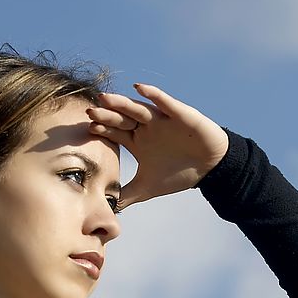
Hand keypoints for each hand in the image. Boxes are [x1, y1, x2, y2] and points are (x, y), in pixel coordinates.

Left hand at [86, 84, 228, 210]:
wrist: (211, 168)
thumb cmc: (180, 173)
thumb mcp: (147, 188)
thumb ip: (126, 196)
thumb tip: (106, 209)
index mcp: (137, 140)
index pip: (114, 132)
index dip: (102, 130)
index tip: (87, 129)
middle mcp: (146, 127)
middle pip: (121, 118)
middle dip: (106, 115)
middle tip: (89, 111)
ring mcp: (161, 118)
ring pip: (138, 108)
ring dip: (122, 103)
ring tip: (106, 98)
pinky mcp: (179, 114)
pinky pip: (165, 102)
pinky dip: (153, 95)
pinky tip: (140, 89)